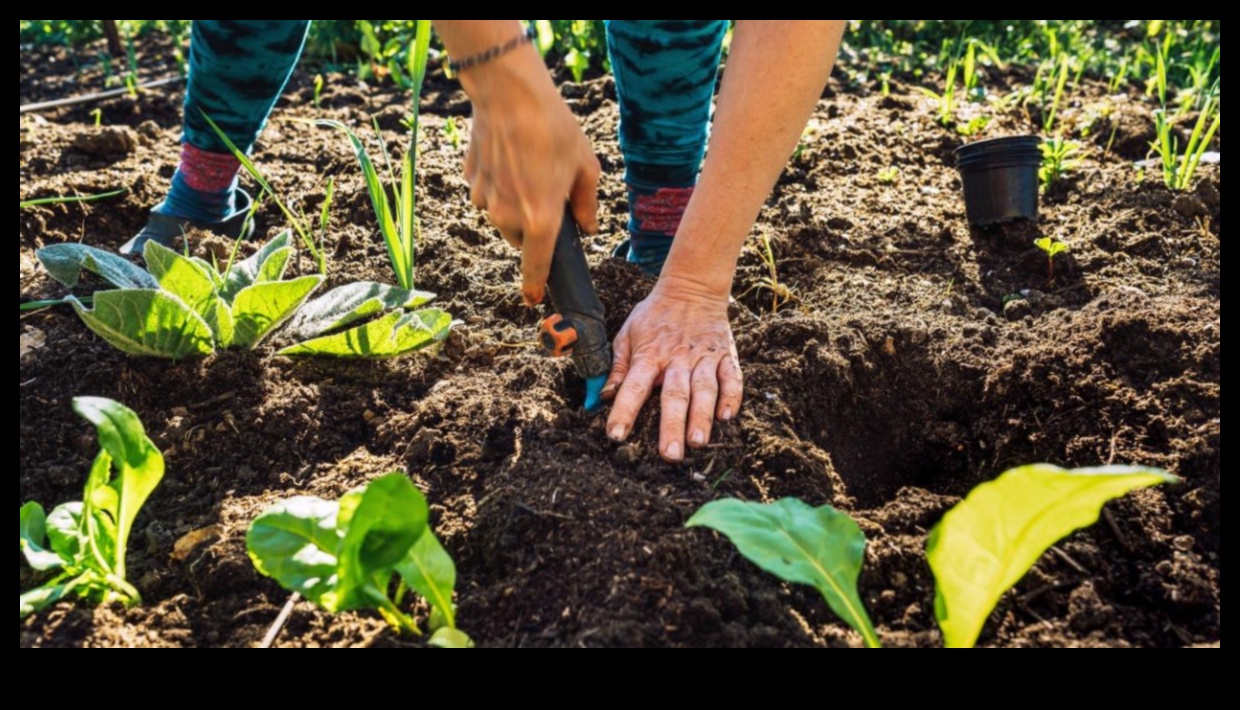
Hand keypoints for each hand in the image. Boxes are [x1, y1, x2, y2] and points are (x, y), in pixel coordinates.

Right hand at [460, 45, 600, 305]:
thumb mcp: (585, 166)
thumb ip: (587, 204)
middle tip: (548, 192)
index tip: (533, 298)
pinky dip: (498, 183)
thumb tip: (588, 226)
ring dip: (515, 203)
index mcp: (541, 220)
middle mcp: (509, 217)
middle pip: (521, 238)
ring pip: (502, 216)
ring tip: (530, 166)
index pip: (537, 267)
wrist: (509, 95)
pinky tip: (510, 156)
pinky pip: (487, 193)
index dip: (535, 285)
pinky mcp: (472, 182)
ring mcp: (486, 200)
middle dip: (534, 226)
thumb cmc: (554, 129)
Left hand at [602, 276, 743, 462]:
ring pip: (704, 390)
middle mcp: (677, 359)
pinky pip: (731, 377)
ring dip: (701, 417)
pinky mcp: (725, 355)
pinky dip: (732, 396)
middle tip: (669, 455)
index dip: (624, 411)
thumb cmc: (655, 315)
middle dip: (672, 426)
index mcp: (649, 355)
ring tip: (698, 442)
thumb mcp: (628, 333)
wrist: (692, 288)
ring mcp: (703, 357)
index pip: (633, 386)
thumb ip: (617, 366)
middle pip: (674, 395)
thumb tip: (604, 395)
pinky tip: (727, 416)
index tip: (616, 435)